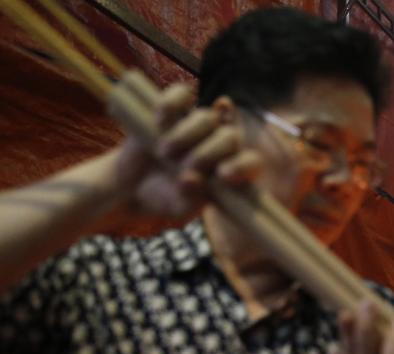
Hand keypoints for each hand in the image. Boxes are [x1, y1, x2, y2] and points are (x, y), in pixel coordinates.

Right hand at [111, 77, 260, 218]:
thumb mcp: (178, 207)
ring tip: (165, 153)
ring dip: (186, 135)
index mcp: (230, 170)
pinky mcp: (173, 109)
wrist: (130, 185)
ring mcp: (197, 124)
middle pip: (229, 137)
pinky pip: (181, 93)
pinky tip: (161, 119)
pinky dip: (172, 103)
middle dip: (209, 153)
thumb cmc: (163, 198)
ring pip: (206, 118)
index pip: (250, 162)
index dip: (241, 166)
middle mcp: (219, 144)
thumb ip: (190, 198)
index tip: (222, 175)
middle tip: (186, 166)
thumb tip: (191, 178)